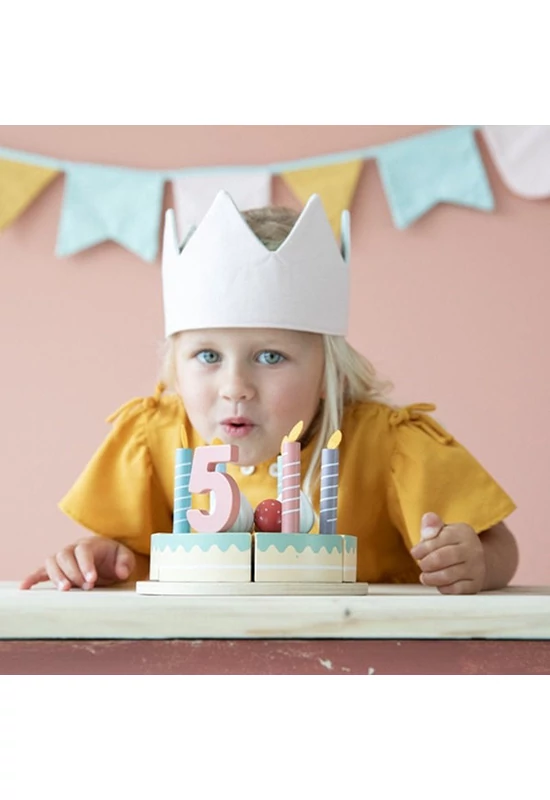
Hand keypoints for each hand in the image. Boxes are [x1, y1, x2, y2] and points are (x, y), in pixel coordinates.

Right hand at [20, 536, 135, 590]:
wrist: (105, 557)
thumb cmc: (113, 557)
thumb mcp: (124, 557)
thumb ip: (125, 563)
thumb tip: (121, 572)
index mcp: (89, 544)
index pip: (83, 551)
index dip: (86, 564)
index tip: (91, 579)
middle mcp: (72, 549)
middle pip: (65, 556)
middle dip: (73, 572)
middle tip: (85, 587)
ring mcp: (62, 558)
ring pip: (52, 562)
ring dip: (56, 576)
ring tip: (65, 590)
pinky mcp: (55, 569)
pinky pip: (41, 571)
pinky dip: (32, 578)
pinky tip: (25, 587)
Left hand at [410, 512, 485, 593]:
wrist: (475, 560)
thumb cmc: (452, 545)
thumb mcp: (442, 530)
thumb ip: (431, 524)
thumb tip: (428, 520)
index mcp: (462, 532)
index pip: (438, 540)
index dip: (422, 548)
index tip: (415, 553)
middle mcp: (472, 549)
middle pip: (441, 558)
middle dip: (425, 563)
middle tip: (422, 565)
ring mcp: (476, 568)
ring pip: (447, 576)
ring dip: (430, 578)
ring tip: (425, 576)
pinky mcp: (475, 584)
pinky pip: (455, 590)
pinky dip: (442, 588)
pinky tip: (439, 583)